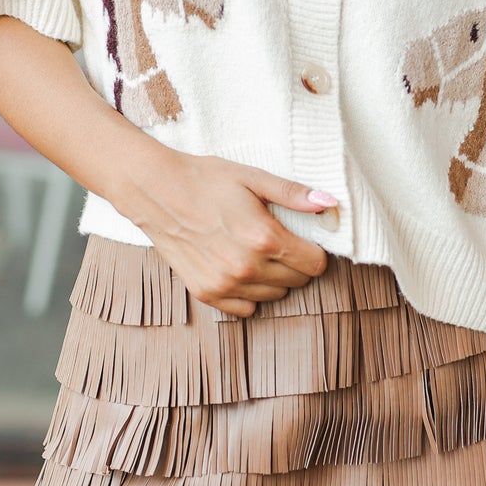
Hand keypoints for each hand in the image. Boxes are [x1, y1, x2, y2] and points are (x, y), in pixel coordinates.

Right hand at [121, 143, 336, 315]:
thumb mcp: (253, 178)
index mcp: (264, 238)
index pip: (315, 264)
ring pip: (275, 295)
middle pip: (298, 281)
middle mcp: (246, 268)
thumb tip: (330, 203)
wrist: (156, 191)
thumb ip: (293, 194)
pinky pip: (246, 307)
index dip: (315, 250)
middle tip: (277, 240)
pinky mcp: (207, 293)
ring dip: (274, 277)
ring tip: (255, 250)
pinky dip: (250, 291)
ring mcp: (225, 284)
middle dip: (295, 262)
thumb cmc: (205, 180)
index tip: (303, 237)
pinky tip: (239, 266)